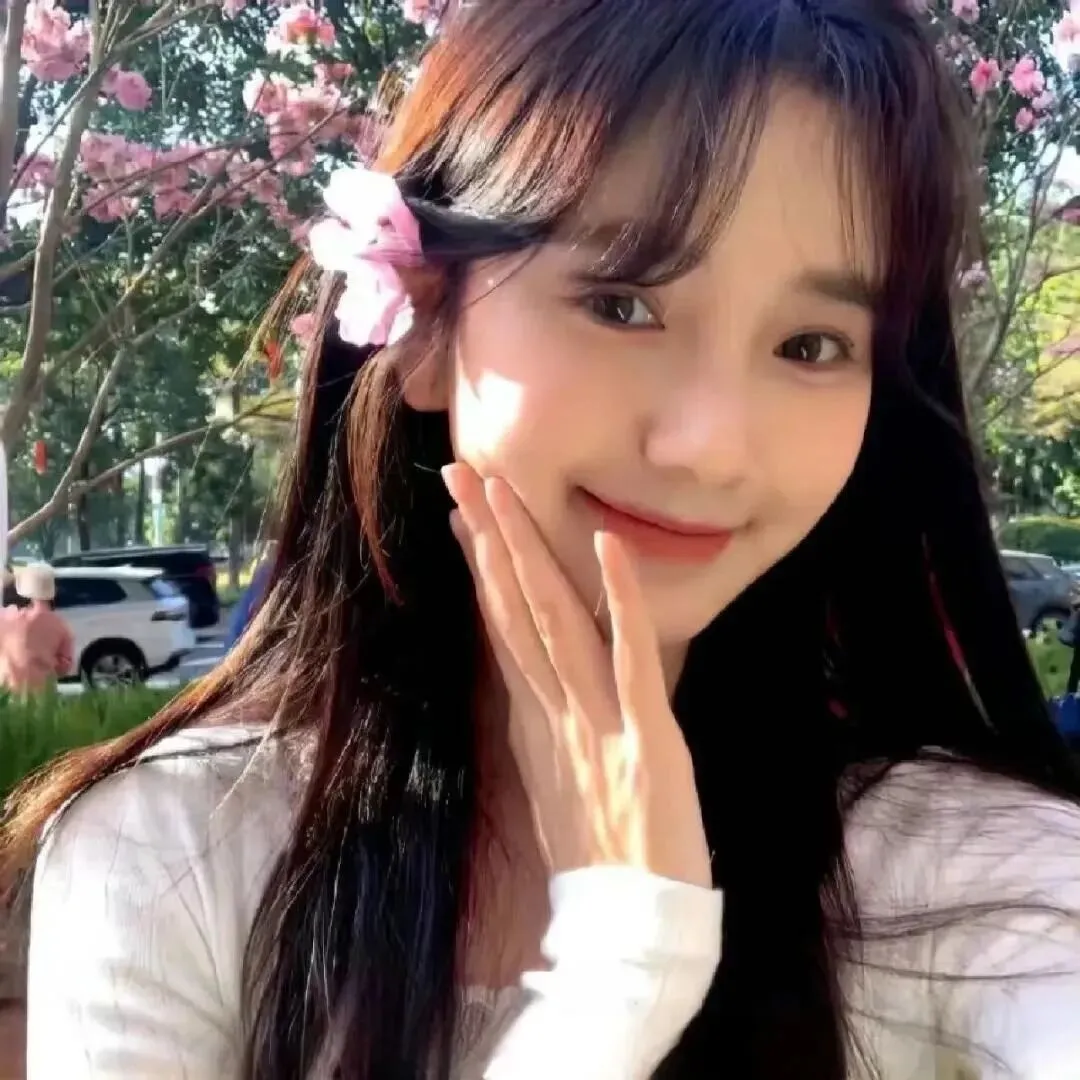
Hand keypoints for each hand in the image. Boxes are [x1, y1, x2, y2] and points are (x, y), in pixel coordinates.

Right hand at [442, 463, 711, 888]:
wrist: (631, 931)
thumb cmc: (599, 862)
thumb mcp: (555, 787)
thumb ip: (544, 730)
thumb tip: (531, 687)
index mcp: (536, 723)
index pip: (501, 630)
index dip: (482, 570)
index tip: (464, 518)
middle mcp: (555, 713)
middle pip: (514, 611)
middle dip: (488, 539)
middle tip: (461, 474)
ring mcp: (596, 722)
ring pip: (553, 622)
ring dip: (528, 553)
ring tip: (504, 492)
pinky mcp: (647, 738)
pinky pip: (629, 658)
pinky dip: (618, 600)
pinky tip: (604, 546)